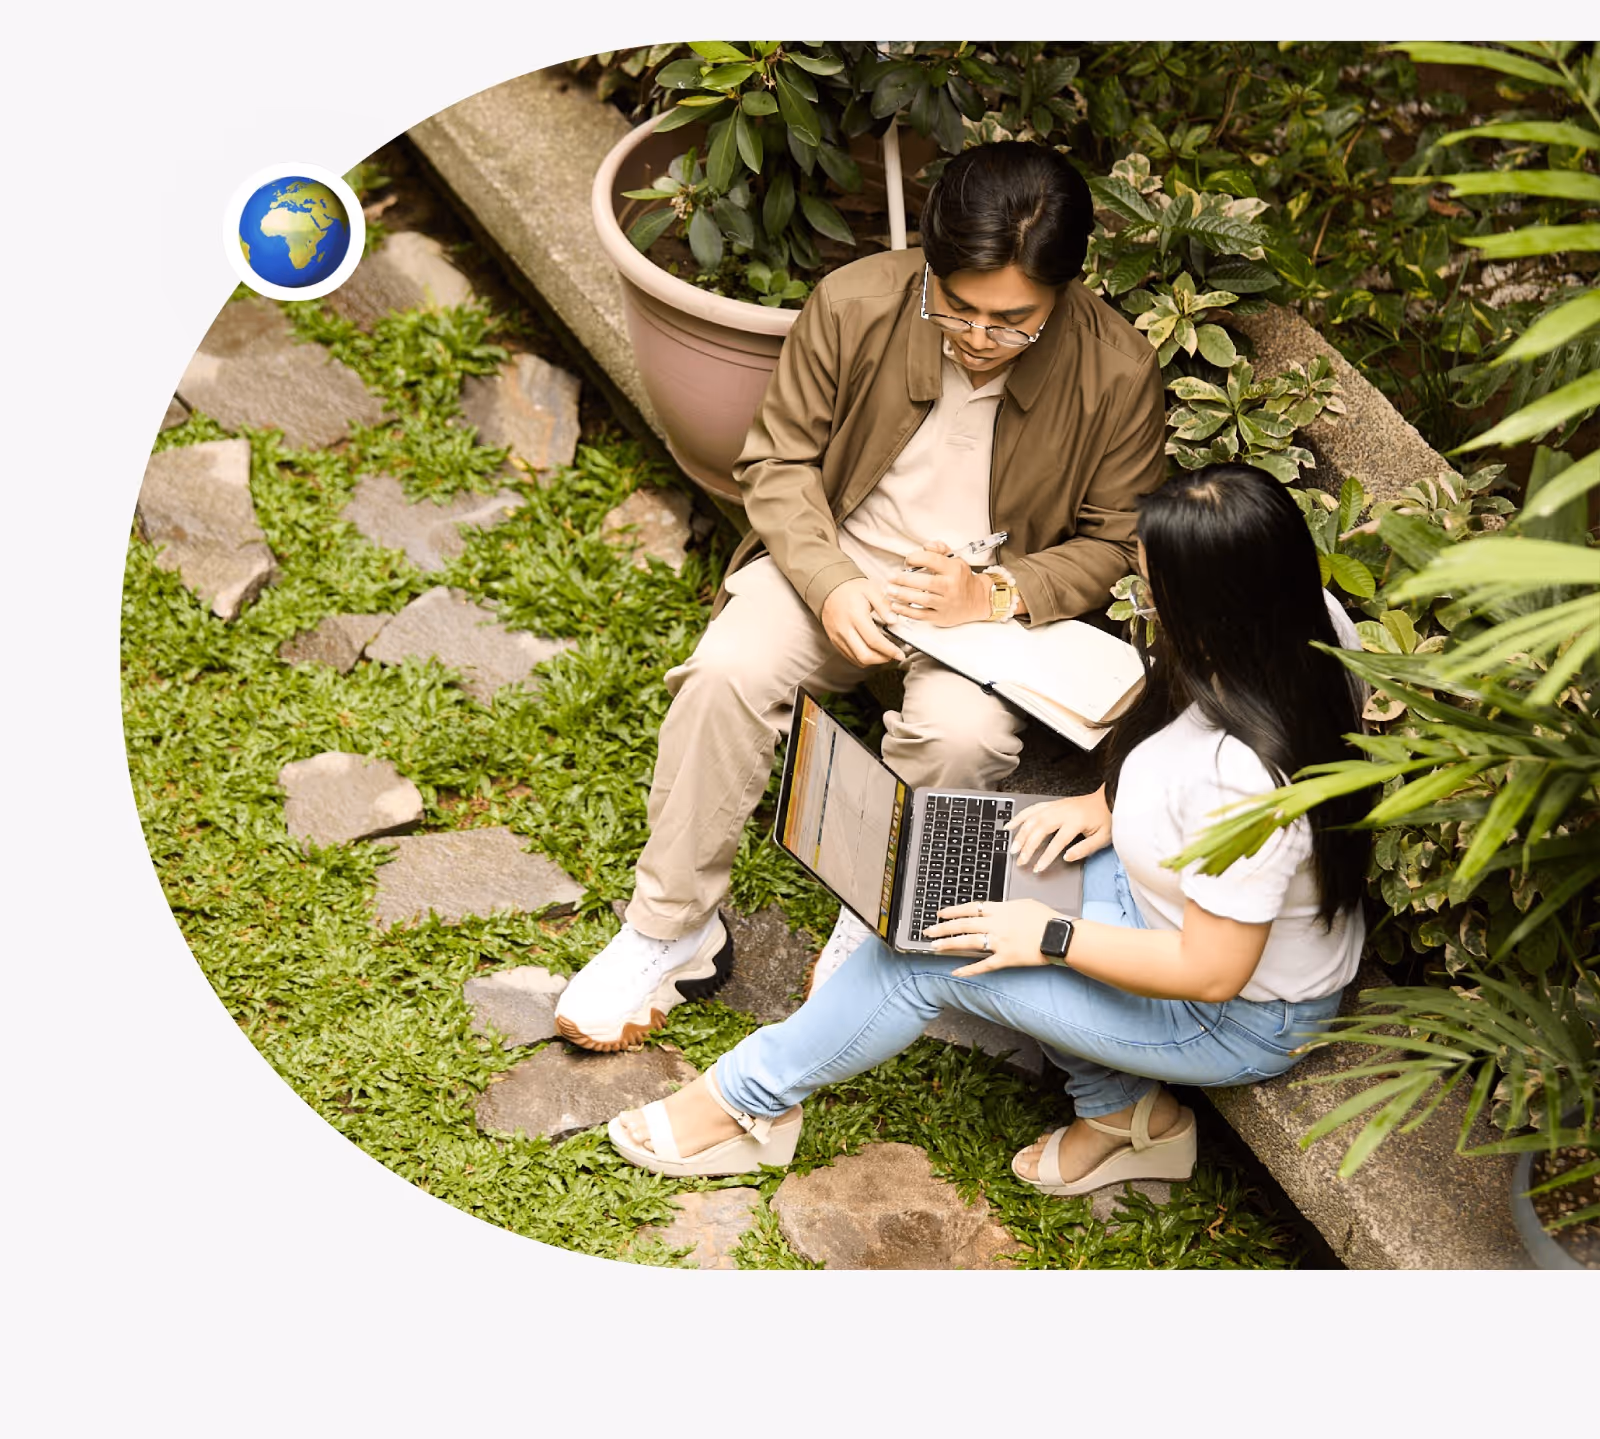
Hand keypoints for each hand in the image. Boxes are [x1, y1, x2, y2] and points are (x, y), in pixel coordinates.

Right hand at [820, 577, 906, 666]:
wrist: (829, 588)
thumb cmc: (851, 588)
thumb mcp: (871, 589)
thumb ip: (884, 605)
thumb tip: (894, 621)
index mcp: (855, 616)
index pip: (874, 640)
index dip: (889, 650)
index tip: (899, 654)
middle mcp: (845, 629)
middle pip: (864, 655)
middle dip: (882, 659)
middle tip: (893, 655)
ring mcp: (838, 637)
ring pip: (857, 659)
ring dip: (873, 660)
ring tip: (884, 654)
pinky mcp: (834, 641)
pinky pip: (849, 656)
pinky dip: (862, 658)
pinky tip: (871, 651)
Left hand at [885, 540, 991, 627]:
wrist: (977, 601)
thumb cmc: (962, 579)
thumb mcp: (955, 560)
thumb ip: (940, 550)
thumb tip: (926, 545)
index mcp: (954, 569)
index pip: (933, 560)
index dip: (916, 558)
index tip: (907, 561)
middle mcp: (951, 586)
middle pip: (926, 582)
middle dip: (905, 580)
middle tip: (890, 578)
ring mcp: (946, 603)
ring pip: (923, 599)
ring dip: (903, 595)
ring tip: (889, 591)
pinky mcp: (941, 617)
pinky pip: (922, 615)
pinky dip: (907, 611)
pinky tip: (895, 606)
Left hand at [926, 898, 1058, 976]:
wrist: (1059, 935)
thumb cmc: (1045, 918)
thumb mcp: (1023, 904)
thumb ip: (1005, 907)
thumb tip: (995, 909)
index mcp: (999, 909)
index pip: (969, 908)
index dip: (953, 911)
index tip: (940, 914)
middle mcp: (995, 924)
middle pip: (963, 924)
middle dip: (943, 928)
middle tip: (928, 931)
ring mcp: (999, 942)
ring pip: (968, 942)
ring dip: (949, 944)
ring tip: (934, 947)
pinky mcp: (1006, 958)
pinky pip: (984, 965)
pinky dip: (969, 969)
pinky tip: (956, 972)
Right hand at [1004, 787, 1112, 870]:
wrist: (1108, 799)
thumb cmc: (1107, 819)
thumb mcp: (1103, 838)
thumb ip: (1085, 849)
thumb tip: (1066, 857)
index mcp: (1075, 821)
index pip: (1057, 842)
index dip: (1045, 856)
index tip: (1037, 868)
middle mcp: (1062, 812)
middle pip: (1039, 829)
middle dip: (1027, 846)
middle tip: (1020, 860)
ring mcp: (1055, 806)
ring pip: (1032, 819)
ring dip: (1020, 834)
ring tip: (1013, 848)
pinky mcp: (1052, 804)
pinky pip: (1032, 809)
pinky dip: (1020, 816)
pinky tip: (1010, 824)